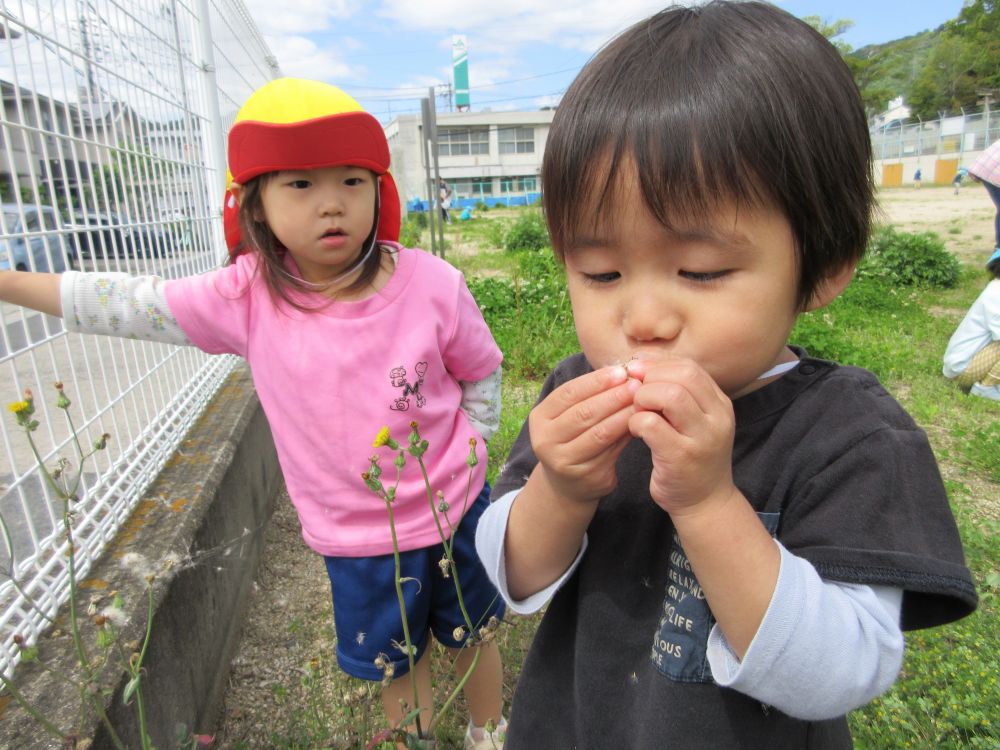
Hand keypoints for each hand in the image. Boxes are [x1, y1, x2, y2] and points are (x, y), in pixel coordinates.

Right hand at [528, 365, 638, 503]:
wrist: (567, 484)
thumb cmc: (572, 439)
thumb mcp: (569, 417)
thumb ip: (590, 397)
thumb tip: (624, 373)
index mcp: (539, 418)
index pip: (568, 393)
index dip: (596, 381)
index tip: (621, 371)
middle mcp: (546, 441)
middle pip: (583, 413)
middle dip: (613, 396)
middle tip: (636, 384)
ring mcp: (564, 461)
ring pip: (599, 433)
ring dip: (623, 414)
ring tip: (642, 401)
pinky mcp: (586, 476)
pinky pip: (611, 450)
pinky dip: (627, 434)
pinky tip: (641, 423)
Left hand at [626, 358, 737, 516]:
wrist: (704, 502)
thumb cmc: (690, 456)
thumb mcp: (693, 421)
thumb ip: (676, 393)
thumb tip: (639, 364)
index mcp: (720, 404)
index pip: (690, 367)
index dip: (659, 365)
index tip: (638, 373)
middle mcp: (717, 418)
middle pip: (683, 375)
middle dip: (651, 378)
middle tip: (635, 394)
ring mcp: (702, 438)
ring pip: (670, 395)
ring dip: (644, 398)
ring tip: (637, 411)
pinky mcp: (682, 457)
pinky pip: (651, 424)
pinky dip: (636, 422)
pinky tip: (635, 431)